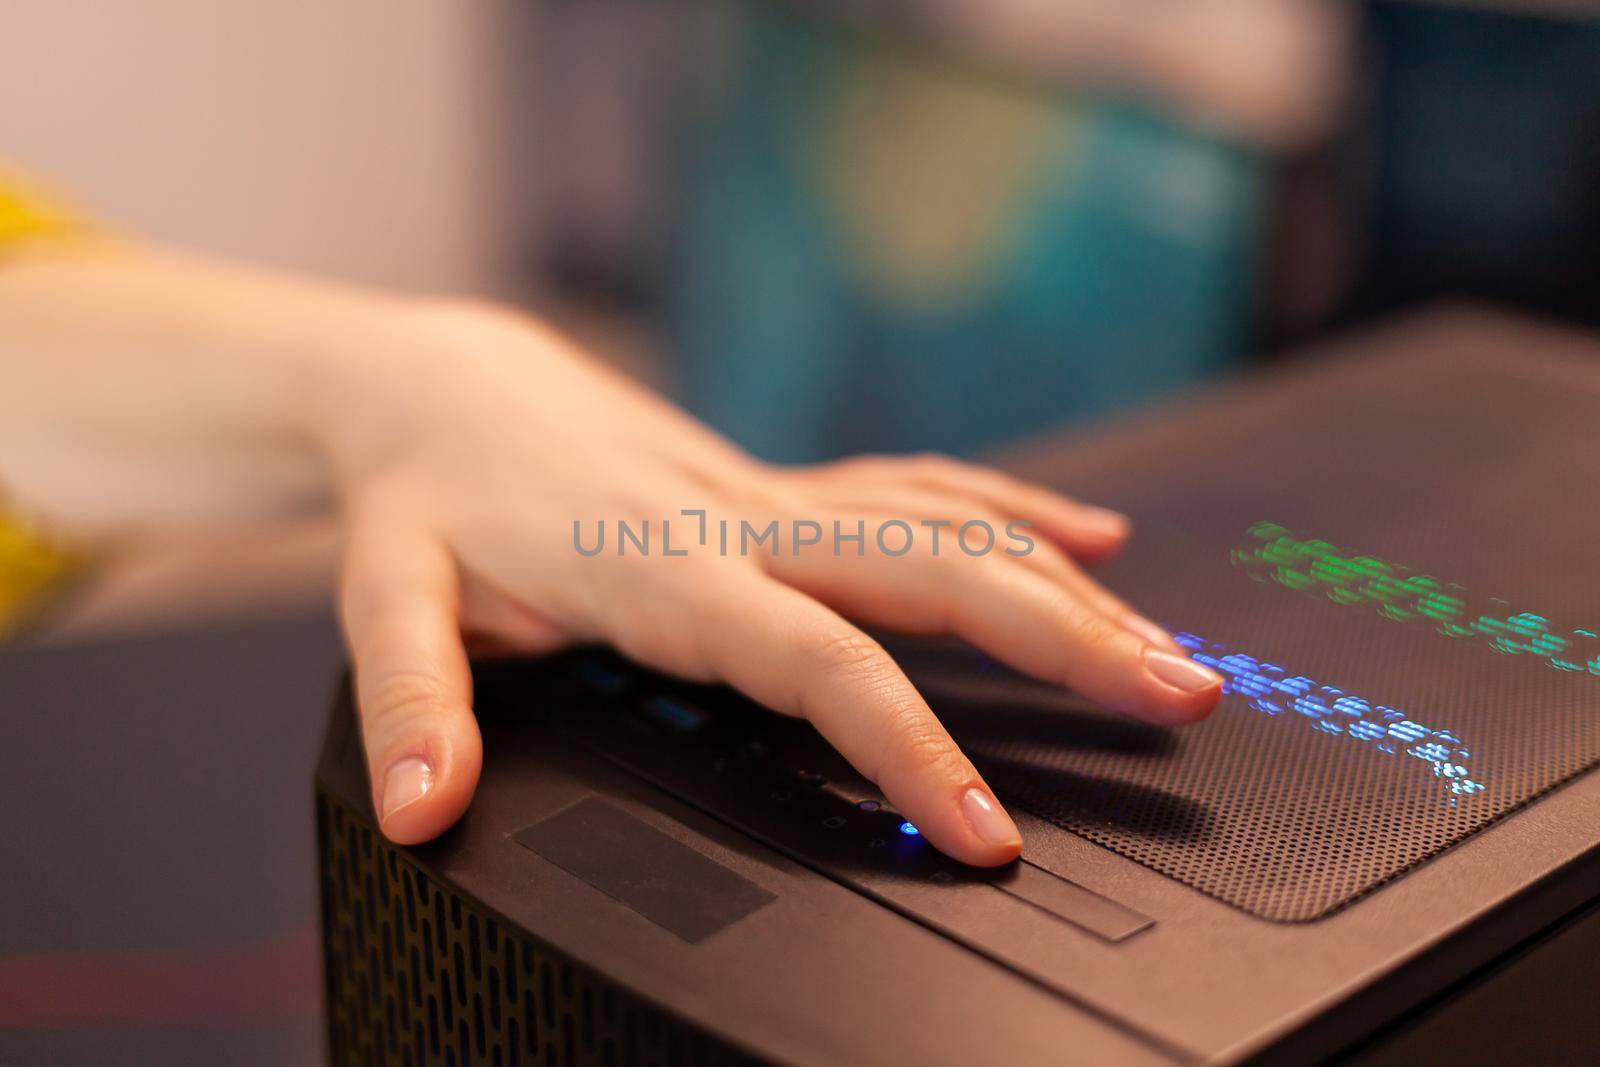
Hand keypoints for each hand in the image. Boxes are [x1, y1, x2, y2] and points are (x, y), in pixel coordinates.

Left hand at [327, 301, 1222, 865]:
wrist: (450, 386)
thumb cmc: (430, 494)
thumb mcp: (390, 597)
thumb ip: (417, 705)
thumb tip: (430, 814)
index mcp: (661, 567)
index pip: (813, 663)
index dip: (906, 745)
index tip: (984, 830)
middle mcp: (742, 524)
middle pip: (934, 571)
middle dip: (1065, 641)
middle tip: (1174, 699)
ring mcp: (774, 501)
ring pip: (951, 528)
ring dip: (1068, 587)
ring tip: (1169, 651)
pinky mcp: (785, 490)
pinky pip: (923, 492)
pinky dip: (1016, 513)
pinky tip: (1093, 539)